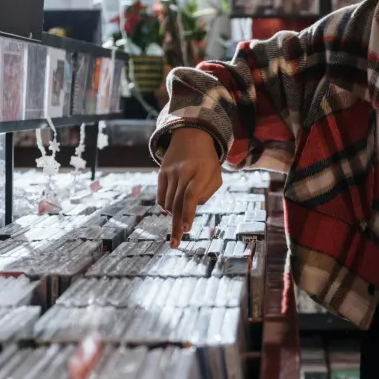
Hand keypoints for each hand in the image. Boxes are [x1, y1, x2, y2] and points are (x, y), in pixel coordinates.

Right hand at [157, 128, 222, 247]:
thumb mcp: (216, 175)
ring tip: (179, 225)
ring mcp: (170, 172)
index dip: (188, 214)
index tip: (186, 229)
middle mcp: (183, 172)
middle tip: (175, 244)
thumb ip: (207, 193)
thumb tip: (192, 208)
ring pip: (168, 202)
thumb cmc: (208, 161)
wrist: (191, 135)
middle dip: (176, 226)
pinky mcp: (161, 172)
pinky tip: (171, 211)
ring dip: (173, 216)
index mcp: (201, 172)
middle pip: (178, 203)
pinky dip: (166, 207)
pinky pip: (161, 196)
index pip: (191, 196)